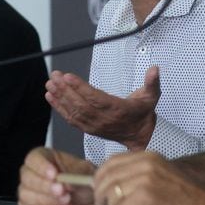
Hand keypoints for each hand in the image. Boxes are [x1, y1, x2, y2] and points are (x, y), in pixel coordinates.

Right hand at [17, 147, 96, 204]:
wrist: (89, 199)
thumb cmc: (82, 180)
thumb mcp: (84, 170)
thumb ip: (75, 173)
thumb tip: (66, 180)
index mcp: (43, 158)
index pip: (34, 159)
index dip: (42, 167)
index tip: (54, 174)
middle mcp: (32, 174)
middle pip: (27, 178)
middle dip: (44, 186)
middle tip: (61, 190)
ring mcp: (29, 193)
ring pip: (28, 197)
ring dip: (48, 200)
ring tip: (67, 200)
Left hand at [45, 66, 160, 150]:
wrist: (140, 135)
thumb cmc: (144, 113)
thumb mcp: (152, 96)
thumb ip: (152, 82)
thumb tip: (155, 69)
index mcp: (118, 110)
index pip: (96, 98)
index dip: (81, 88)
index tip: (68, 76)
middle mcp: (104, 120)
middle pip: (81, 105)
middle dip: (65, 90)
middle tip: (54, 76)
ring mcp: (95, 126)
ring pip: (74, 112)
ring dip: (60, 97)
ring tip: (50, 83)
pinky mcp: (88, 129)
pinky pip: (71, 119)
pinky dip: (60, 108)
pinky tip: (51, 97)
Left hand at [93, 151, 204, 204]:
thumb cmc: (186, 199)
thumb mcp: (161, 174)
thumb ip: (137, 173)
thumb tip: (110, 182)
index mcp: (147, 157)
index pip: (110, 162)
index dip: (100, 179)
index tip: (99, 192)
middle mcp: (145, 165)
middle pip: (106, 179)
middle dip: (104, 197)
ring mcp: (145, 181)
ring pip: (111, 197)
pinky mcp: (146, 199)